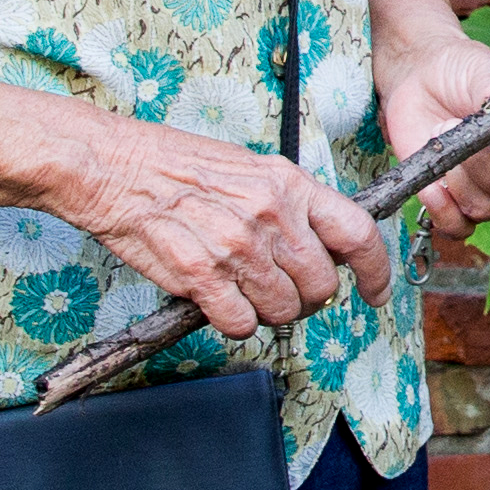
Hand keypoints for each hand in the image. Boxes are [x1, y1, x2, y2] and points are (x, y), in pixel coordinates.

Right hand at [55, 115, 392, 344]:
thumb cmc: (176, 165)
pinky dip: (233, 322)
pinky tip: (217, 300)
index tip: (376, 292)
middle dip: (309, 298)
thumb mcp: (249, 168)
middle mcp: (271, 216)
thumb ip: (291, 204)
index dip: (376, 272)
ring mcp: (238, 248)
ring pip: (284, 311)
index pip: (357, 234)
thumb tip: (322, 244)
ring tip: (242, 288)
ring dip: (267, 311)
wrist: (113, 167)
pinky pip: (240, 324)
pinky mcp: (201, 277)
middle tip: (283, 290)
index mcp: (289, 184)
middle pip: (322, 285)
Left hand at [374, 29, 489, 241]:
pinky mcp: (455, 202)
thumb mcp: (481, 69)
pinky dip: (442, 211)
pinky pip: (458, 227)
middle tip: (461, 130)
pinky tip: (430, 185)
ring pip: (487, 208)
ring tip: (439, 133)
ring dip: (459, 178)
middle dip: (489, 166)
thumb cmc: (461, 71)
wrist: (420, 79)